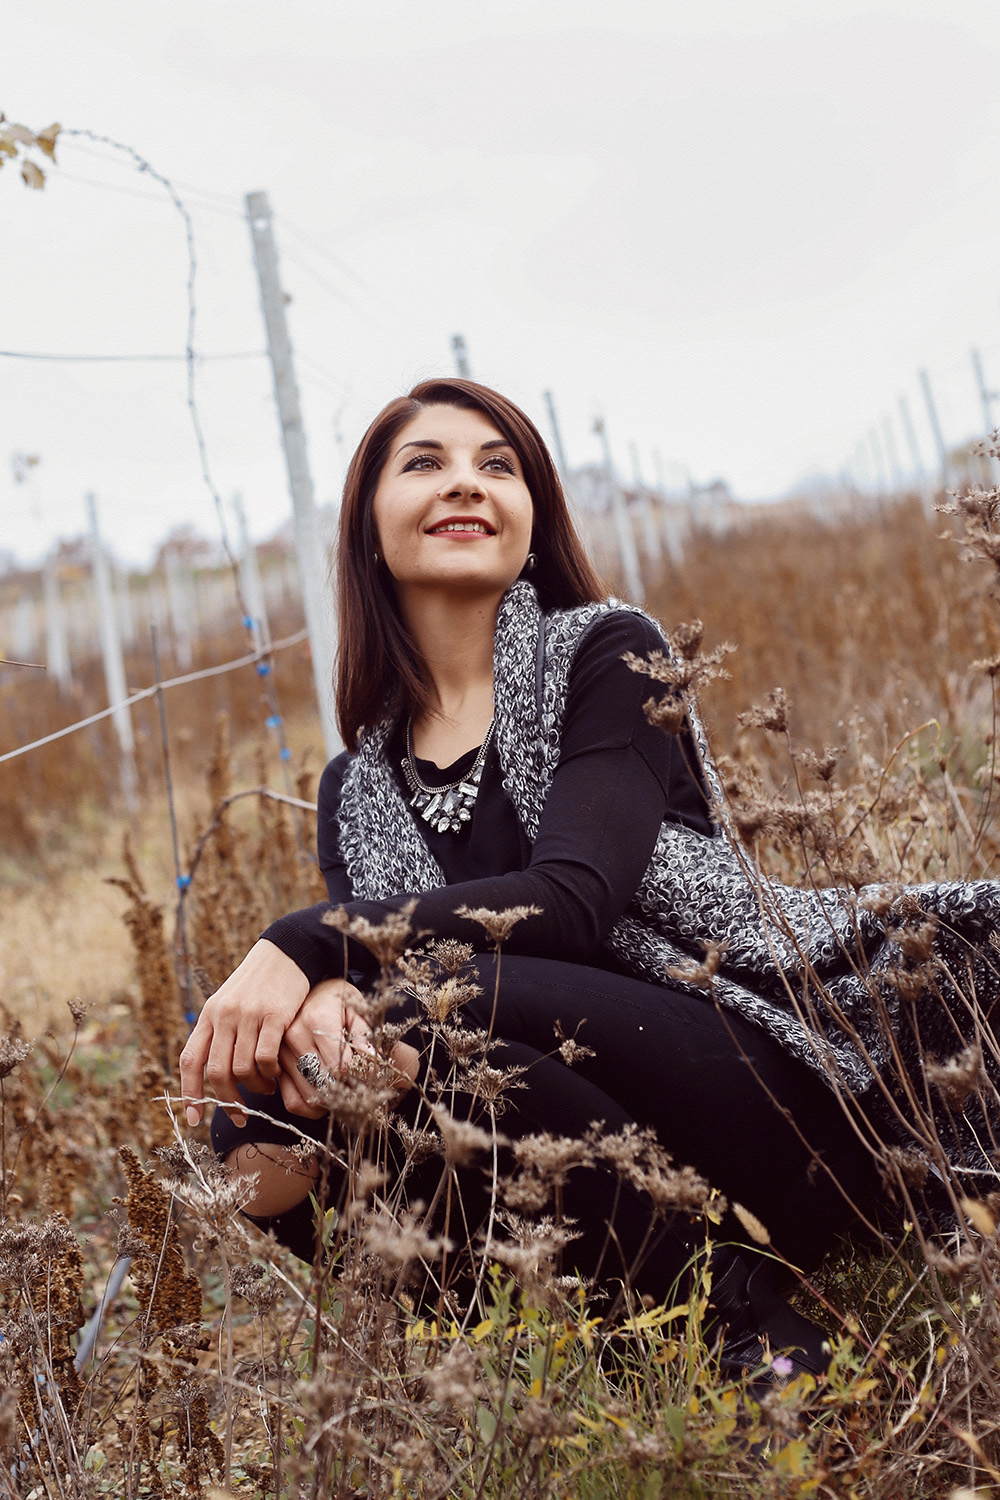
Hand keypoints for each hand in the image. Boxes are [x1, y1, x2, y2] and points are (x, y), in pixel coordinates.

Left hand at [179, 939, 309, 1127]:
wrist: (286, 953)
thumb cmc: (257, 984)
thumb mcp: (228, 1003)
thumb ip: (218, 1033)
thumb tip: (212, 1074)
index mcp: (209, 1015)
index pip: (190, 1060)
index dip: (189, 1093)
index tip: (194, 1119)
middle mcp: (224, 1016)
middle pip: (217, 1071)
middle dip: (228, 1100)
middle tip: (240, 1114)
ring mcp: (249, 1015)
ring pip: (243, 1068)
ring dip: (254, 1088)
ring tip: (264, 1089)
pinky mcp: (275, 1015)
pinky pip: (266, 1057)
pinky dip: (270, 1073)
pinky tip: (276, 1074)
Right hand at [276, 979, 420, 1118]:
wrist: (309, 990)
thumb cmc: (337, 999)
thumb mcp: (356, 1008)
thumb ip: (364, 1034)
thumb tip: (373, 1058)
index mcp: (317, 1021)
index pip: (339, 1066)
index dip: (356, 1078)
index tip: (366, 1077)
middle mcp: (295, 1037)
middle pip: (323, 1083)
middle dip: (344, 1092)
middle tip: (357, 1091)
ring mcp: (281, 1053)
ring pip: (308, 1095)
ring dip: (328, 1103)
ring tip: (342, 1095)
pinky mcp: (276, 1065)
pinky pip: (290, 1099)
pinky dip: (309, 1107)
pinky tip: (323, 1101)